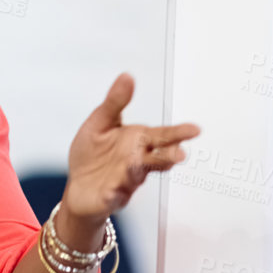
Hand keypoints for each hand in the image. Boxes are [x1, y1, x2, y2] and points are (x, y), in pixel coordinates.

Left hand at [62, 74, 199, 233]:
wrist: (79, 187)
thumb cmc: (92, 154)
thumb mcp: (100, 122)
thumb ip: (115, 102)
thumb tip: (127, 76)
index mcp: (136, 141)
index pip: (161, 136)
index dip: (178, 133)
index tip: (194, 130)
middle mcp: (136, 161)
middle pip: (155, 158)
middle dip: (167, 156)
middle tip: (179, 154)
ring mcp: (125, 180)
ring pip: (136, 175)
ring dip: (139, 171)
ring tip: (139, 165)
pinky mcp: (110, 196)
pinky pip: (113, 196)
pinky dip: (113, 195)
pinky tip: (112, 192)